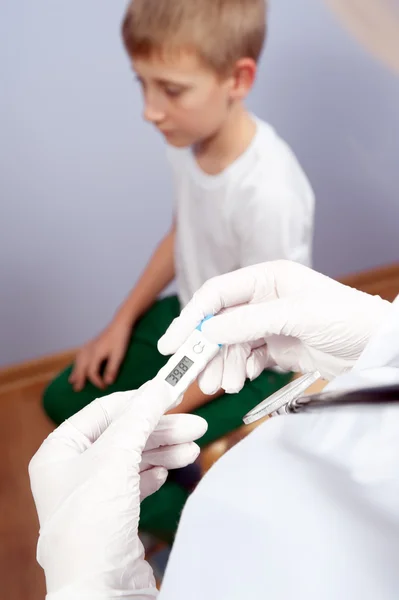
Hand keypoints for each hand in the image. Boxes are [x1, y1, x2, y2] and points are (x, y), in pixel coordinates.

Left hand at [29, 383, 206, 598]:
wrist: (99, 588)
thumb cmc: (93, 521)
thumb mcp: (117, 456)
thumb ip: (139, 417)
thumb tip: (158, 386)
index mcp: (59, 450)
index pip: (103, 411)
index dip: (139, 401)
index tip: (171, 393)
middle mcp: (71, 470)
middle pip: (123, 435)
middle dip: (160, 430)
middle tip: (196, 425)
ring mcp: (90, 493)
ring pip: (132, 459)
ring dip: (164, 451)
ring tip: (193, 450)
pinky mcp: (109, 514)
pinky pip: (134, 482)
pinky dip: (153, 474)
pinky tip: (167, 472)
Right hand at [69, 317, 131, 391]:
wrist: (120, 324)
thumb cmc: (120, 339)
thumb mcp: (119, 355)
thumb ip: (112, 369)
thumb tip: (108, 382)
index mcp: (95, 354)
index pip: (92, 372)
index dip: (96, 381)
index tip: (103, 387)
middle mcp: (89, 350)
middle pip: (81, 367)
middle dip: (79, 378)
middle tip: (77, 389)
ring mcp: (89, 346)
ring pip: (78, 361)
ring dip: (75, 371)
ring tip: (71, 380)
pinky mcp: (91, 343)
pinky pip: (80, 355)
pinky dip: (77, 362)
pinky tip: (77, 365)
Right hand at [158, 261, 392, 388]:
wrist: (376, 346)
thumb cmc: (345, 318)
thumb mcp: (296, 315)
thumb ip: (250, 321)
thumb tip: (209, 331)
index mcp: (266, 279)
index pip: (216, 294)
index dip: (191, 317)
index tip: (172, 343)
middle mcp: (263, 299)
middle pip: (219, 323)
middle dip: (205, 350)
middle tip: (193, 375)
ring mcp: (269, 324)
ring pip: (231, 345)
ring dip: (222, 366)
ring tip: (224, 386)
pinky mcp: (277, 347)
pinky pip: (246, 359)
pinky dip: (240, 371)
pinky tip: (242, 380)